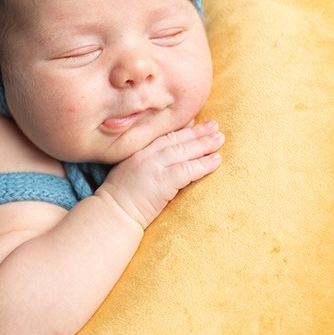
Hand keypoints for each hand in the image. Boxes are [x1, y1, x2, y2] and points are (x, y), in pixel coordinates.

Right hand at [97, 121, 223, 228]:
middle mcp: (146, 154)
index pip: (164, 135)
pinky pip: (187, 170)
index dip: (182, 128)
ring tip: (220, 139)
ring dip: (205, 145)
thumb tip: (161, 154)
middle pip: (177, 139)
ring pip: (184, 151)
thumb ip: (142, 159)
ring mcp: (154, 166)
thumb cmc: (119, 197)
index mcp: (138, 150)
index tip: (196, 121)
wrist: (113, 213)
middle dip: (198, 132)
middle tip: (215, 126)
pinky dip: (203, 164)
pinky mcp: (162, 182)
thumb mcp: (127, 170)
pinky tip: (216, 161)